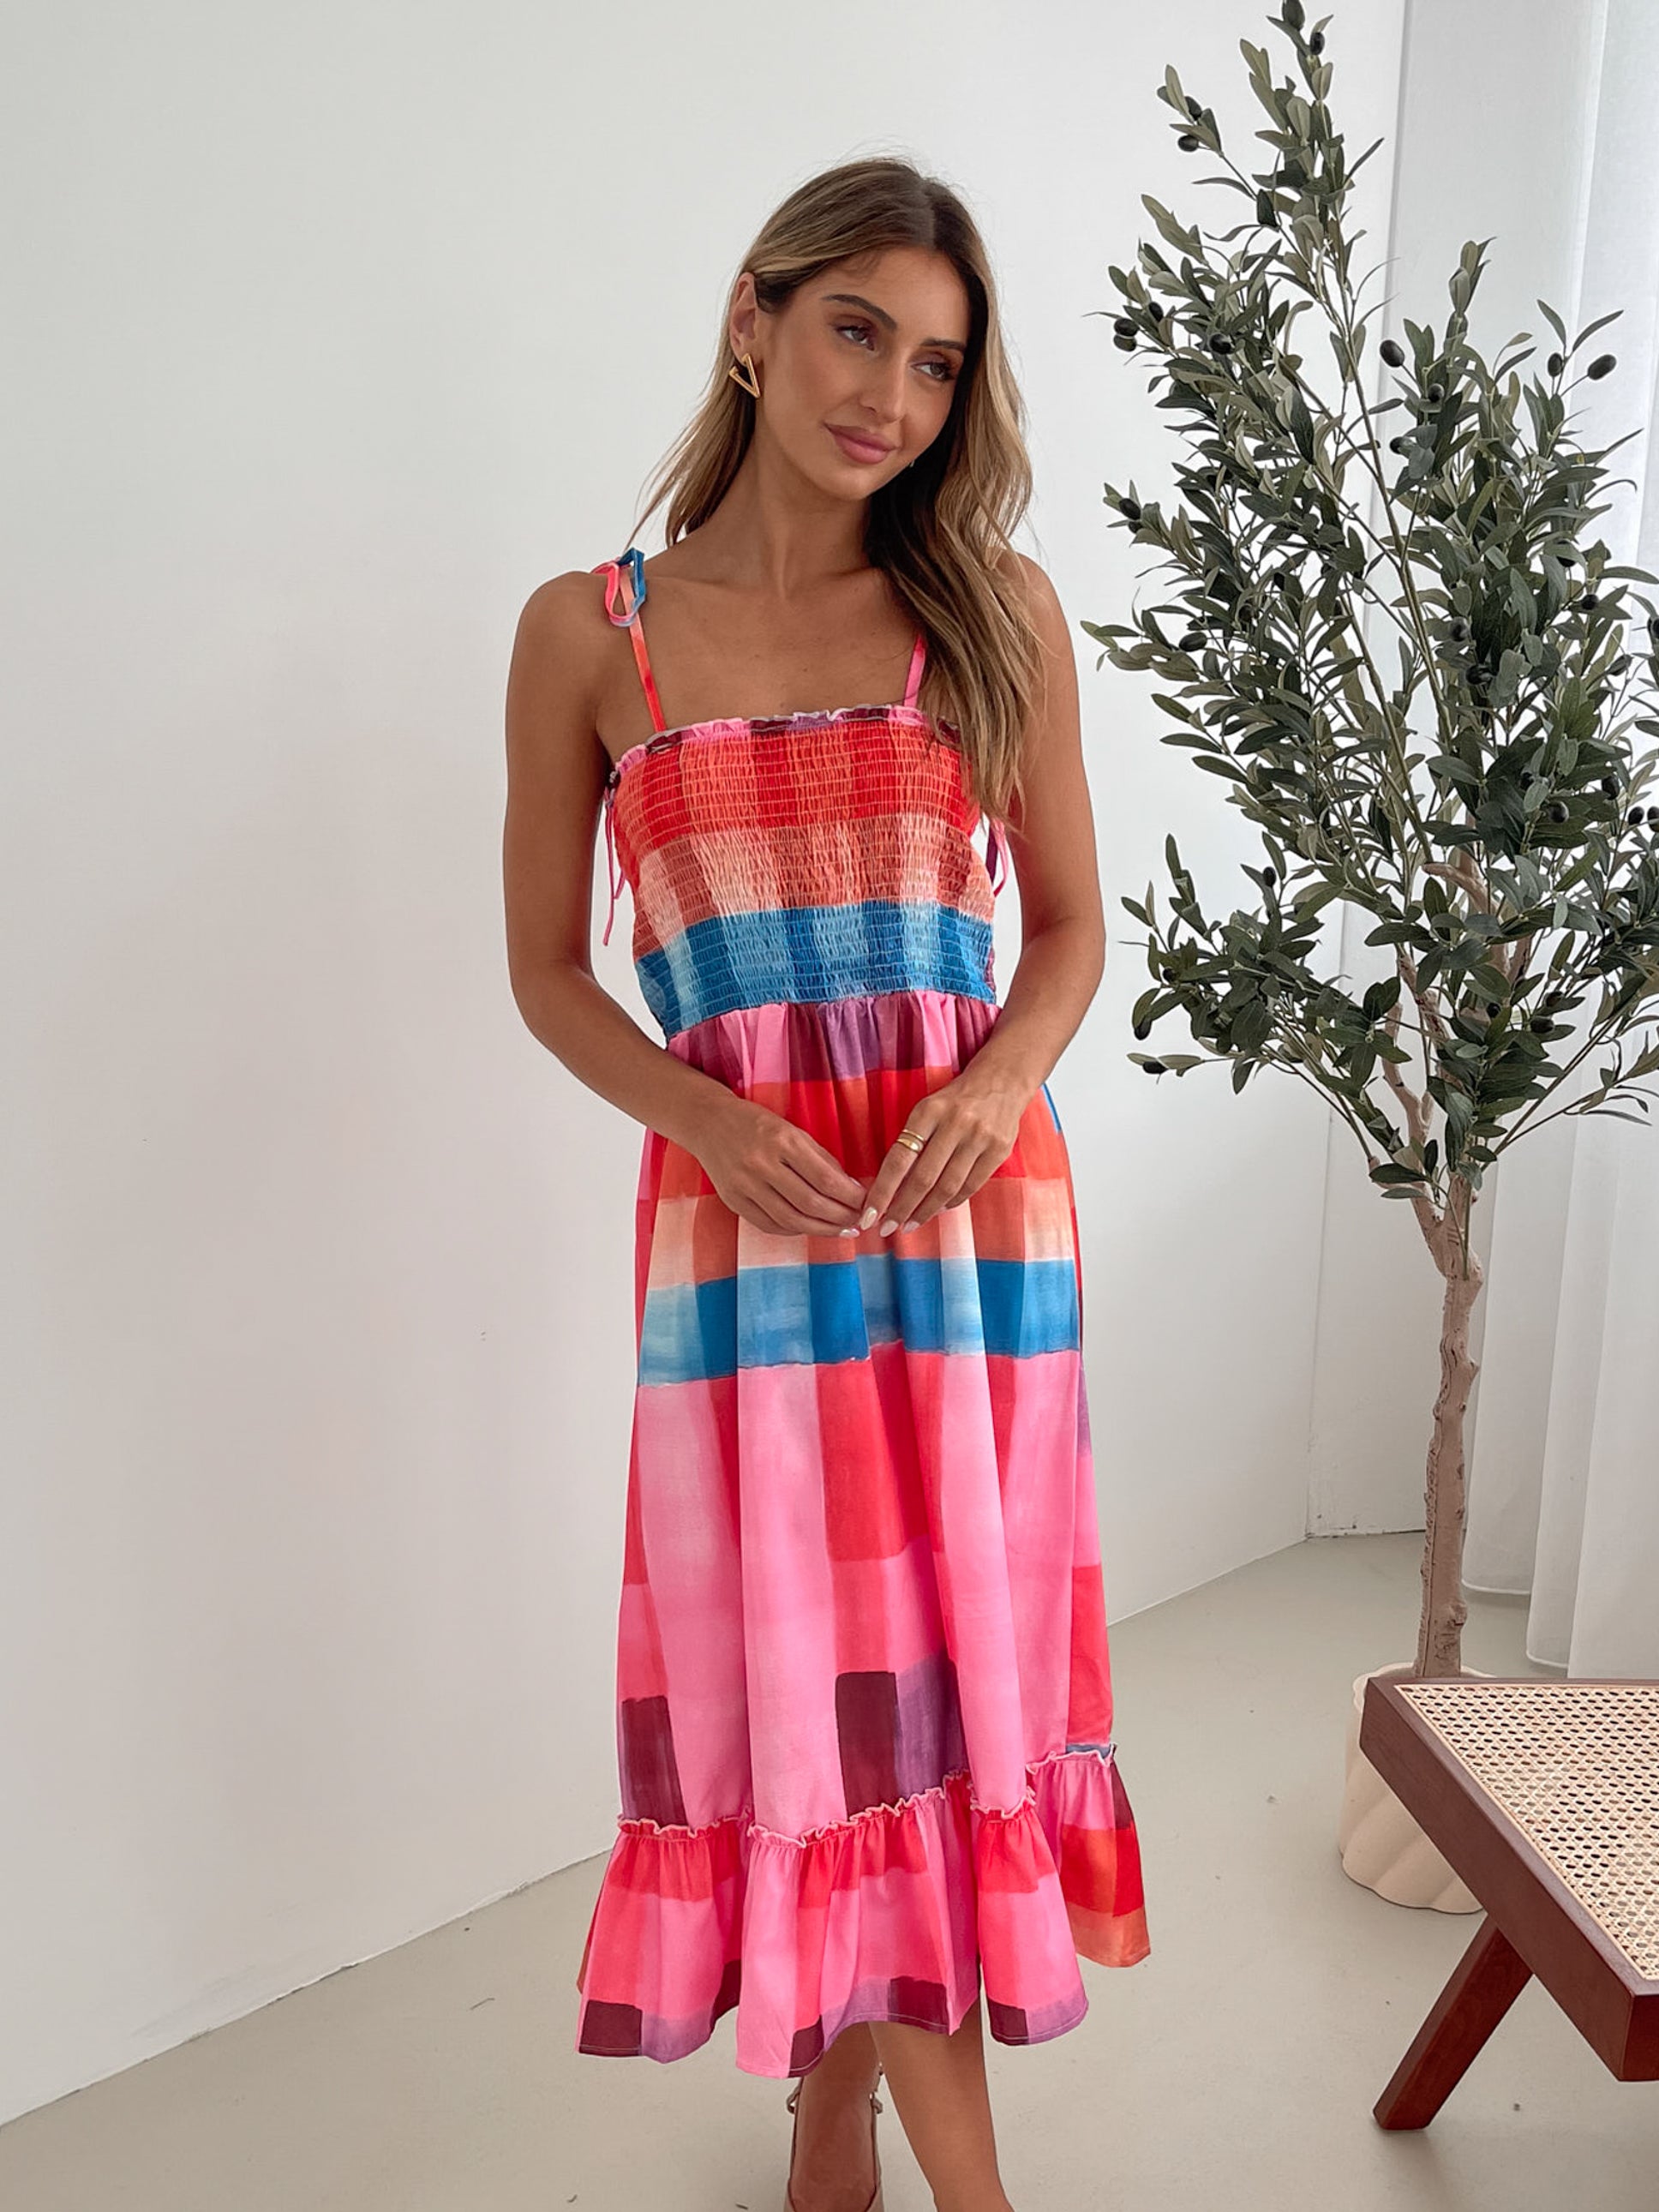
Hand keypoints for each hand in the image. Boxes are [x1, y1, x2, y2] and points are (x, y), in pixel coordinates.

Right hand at [691, 1095, 869, 1237]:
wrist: (708, 1123)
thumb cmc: (758, 1125)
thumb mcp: (793, 1131)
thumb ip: (821, 1159)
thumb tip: (851, 1188)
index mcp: (782, 1141)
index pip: (825, 1179)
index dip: (850, 1197)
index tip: (867, 1203)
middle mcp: (762, 1164)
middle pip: (810, 1203)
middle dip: (840, 1217)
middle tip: (858, 1221)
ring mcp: (745, 1185)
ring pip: (791, 1219)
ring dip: (822, 1230)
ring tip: (841, 1230)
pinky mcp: (733, 1201)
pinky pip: (769, 1225)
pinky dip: (795, 1230)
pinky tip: (811, 1228)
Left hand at [859, 1069, 1033, 1236]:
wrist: (1002, 1080)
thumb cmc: (955, 1100)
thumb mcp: (928, 1109)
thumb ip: (911, 1141)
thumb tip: (890, 1187)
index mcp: (928, 1111)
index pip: (899, 1158)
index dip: (883, 1190)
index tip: (869, 1214)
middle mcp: (955, 1123)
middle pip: (923, 1178)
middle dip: (902, 1208)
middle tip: (887, 1228)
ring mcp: (980, 1138)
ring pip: (947, 1187)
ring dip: (925, 1211)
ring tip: (910, 1224)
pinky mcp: (999, 1150)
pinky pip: (971, 1186)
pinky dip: (951, 1202)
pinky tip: (937, 1210)